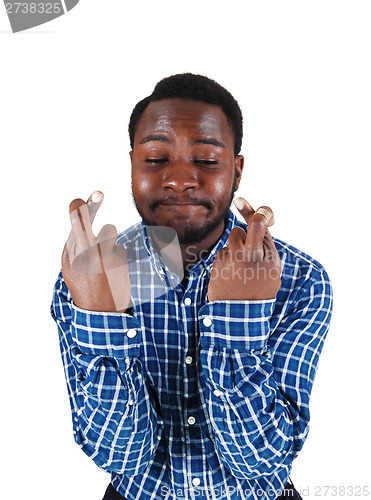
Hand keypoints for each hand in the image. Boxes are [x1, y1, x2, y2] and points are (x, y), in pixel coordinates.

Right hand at [61, 192, 130, 311]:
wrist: (99, 311)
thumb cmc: (82, 281)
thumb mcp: (70, 264)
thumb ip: (75, 241)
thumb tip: (83, 212)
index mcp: (75, 256)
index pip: (76, 227)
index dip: (80, 210)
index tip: (81, 200)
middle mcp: (92, 256)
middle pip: (98, 225)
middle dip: (93, 207)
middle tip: (98, 193)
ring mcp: (110, 260)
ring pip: (110, 232)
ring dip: (106, 240)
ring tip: (101, 260)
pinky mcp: (123, 263)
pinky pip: (118, 247)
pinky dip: (114, 255)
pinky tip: (110, 270)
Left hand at [207, 197, 280, 300]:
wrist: (238, 316)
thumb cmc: (258, 292)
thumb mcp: (272, 272)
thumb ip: (266, 248)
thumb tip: (257, 221)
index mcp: (270, 260)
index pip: (264, 227)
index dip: (260, 211)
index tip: (246, 200)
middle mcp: (253, 257)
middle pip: (252, 224)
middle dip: (248, 212)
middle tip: (240, 201)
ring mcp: (234, 260)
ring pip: (235, 235)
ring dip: (238, 241)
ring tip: (240, 261)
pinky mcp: (219, 264)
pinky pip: (224, 250)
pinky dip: (228, 256)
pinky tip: (230, 272)